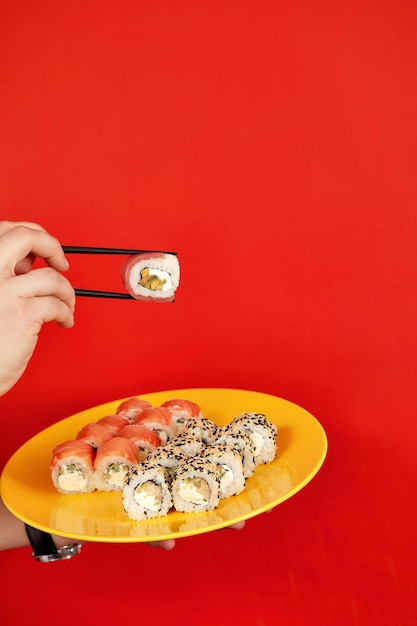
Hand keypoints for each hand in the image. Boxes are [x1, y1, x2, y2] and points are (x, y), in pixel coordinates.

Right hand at [0, 221, 74, 395]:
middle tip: (61, 262)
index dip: (30, 235)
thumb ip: (3, 274)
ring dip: (66, 291)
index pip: (5, 230)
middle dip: (51, 245)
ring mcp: (4, 292)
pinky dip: (67, 312)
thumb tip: (29, 261)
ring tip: (66, 303)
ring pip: (51, 277)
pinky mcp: (22, 314)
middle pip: (25, 237)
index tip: (41, 249)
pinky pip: (56, 304)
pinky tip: (64, 321)